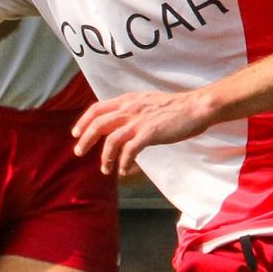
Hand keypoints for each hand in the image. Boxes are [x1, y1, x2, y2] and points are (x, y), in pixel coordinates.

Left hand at [71, 89, 216, 175]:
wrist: (196, 107)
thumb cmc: (174, 107)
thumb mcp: (146, 102)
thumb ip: (130, 110)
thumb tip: (118, 124)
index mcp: (127, 101)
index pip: (96, 108)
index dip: (83, 122)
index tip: (76, 134)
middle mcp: (129, 109)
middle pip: (98, 124)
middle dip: (85, 140)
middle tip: (79, 153)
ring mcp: (139, 121)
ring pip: (111, 140)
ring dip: (105, 157)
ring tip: (105, 169)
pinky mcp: (150, 133)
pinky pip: (129, 151)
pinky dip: (123, 163)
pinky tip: (124, 170)